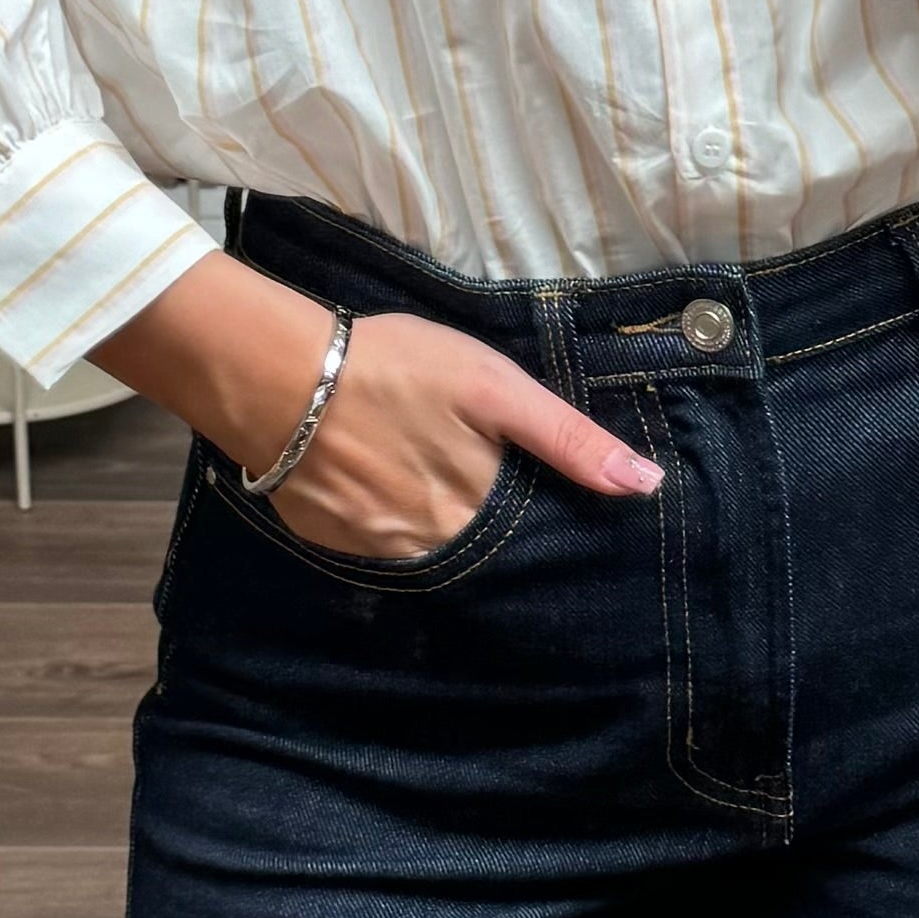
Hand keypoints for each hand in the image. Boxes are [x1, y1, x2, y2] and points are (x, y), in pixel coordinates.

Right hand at [93, 258, 660, 560]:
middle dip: (490, 527)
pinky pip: (375, 544)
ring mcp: (373, 547)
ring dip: (439, 527)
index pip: (528, 538)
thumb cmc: (394, 367)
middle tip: (475, 477)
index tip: (546, 504)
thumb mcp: (494, 388)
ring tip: (427, 474)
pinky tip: (381, 479)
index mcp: (474, 509)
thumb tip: (645, 486)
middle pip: (479, 550)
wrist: (274, 372)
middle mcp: (428, 544)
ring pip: (427, 551)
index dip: (542, 523)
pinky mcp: (328, 538)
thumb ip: (569, 440)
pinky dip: (386, 520)